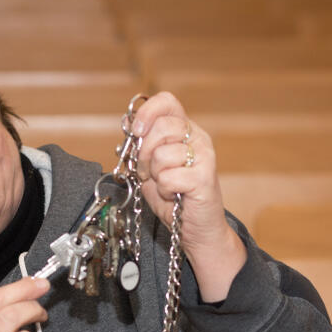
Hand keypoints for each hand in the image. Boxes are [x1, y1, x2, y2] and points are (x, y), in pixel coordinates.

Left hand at [131, 92, 245, 301]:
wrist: (196, 228)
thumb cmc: (173, 197)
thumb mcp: (150, 167)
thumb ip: (142, 145)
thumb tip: (128, 124)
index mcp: (185, 130)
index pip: (167, 102)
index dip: (146, 113)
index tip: (136, 131)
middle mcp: (198, 138)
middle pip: (161, 127)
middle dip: (144, 153)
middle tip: (148, 172)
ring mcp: (204, 156)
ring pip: (162, 154)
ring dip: (155, 176)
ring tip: (165, 186)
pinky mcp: (204, 177)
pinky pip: (168, 177)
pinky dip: (164, 191)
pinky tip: (173, 196)